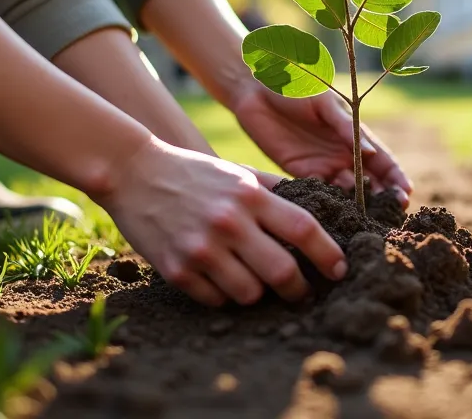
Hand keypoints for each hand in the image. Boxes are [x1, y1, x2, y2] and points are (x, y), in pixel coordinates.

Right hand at [100, 139, 346, 305]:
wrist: (132, 172)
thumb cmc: (194, 174)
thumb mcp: (237, 174)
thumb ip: (274, 191)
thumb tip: (319, 209)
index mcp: (250, 195)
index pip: (304, 230)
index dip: (328, 254)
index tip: (339, 270)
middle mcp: (229, 222)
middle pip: (283, 272)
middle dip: (299, 289)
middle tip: (302, 292)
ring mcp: (201, 248)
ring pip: (250, 293)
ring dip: (259, 293)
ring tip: (256, 283)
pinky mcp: (177, 269)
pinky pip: (216, 300)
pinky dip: (225, 296)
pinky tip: (222, 281)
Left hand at [229, 85, 411, 206]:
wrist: (256, 89)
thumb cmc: (296, 87)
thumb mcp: (324, 104)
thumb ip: (345, 128)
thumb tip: (370, 154)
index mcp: (355, 133)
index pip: (382, 160)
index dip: (395, 178)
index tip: (405, 194)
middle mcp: (343, 153)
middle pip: (369, 182)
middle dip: (381, 199)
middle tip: (391, 217)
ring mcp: (323, 165)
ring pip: (347, 191)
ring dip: (357, 206)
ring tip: (366, 222)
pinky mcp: (300, 173)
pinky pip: (320, 192)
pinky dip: (330, 204)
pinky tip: (336, 216)